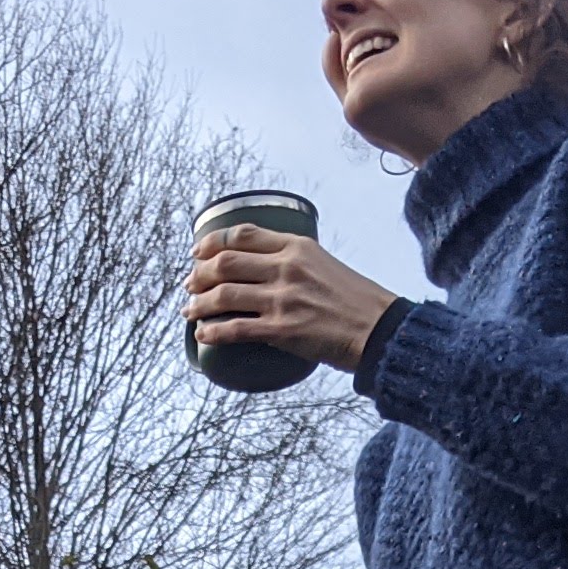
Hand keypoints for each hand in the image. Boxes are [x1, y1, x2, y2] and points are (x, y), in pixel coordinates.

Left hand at [183, 227, 399, 375]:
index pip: (243, 234)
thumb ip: (293, 262)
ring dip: (198, 303)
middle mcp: (287, 267)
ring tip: (189, 310)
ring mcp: (283, 298)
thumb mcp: (324, 264)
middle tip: (189, 285)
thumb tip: (262, 271)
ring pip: (223, 294)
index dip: (212, 242)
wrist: (378, 329)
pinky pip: (234, 328)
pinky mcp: (281, 330)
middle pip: (225, 262)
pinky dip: (212, 331)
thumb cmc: (353, 300)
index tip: (197, 252)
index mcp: (297, 246)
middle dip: (199, 274)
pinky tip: (203, 334)